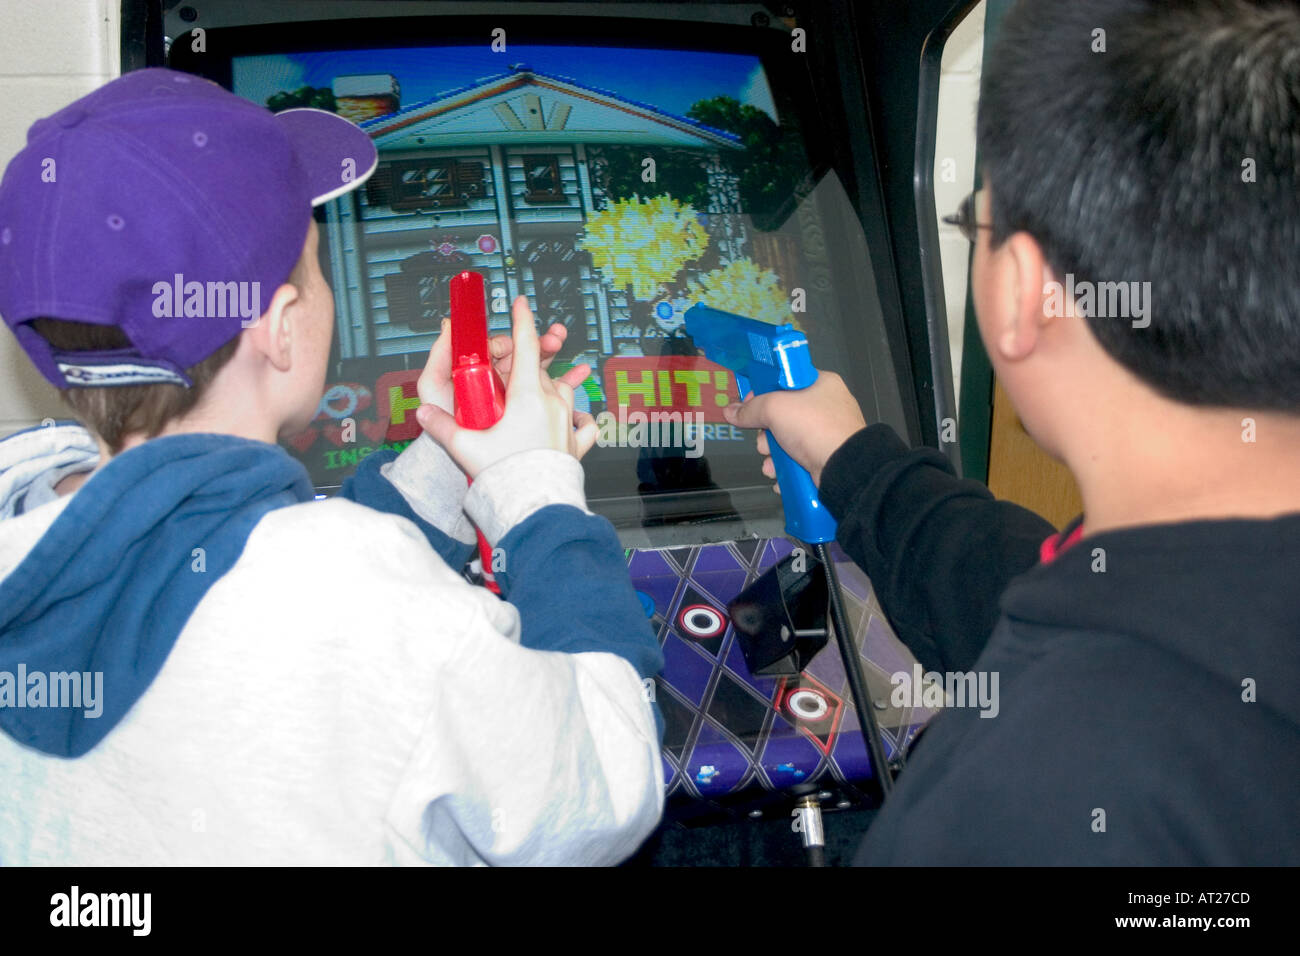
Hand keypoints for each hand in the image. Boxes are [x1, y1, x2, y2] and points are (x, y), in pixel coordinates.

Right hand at [416, 296, 599, 478]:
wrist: (536, 506)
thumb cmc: (505, 476)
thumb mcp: (466, 447)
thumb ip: (441, 427)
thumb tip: (422, 414)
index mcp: (526, 396)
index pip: (525, 346)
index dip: (522, 320)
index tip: (520, 302)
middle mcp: (552, 404)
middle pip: (539, 370)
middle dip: (523, 364)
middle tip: (507, 369)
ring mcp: (568, 422)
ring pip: (562, 391)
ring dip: (548, 387)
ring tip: (531, 395)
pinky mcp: (577, 443)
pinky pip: (584, 423)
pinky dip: (579, 418)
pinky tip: (573, 420)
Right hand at [722, 371, 866, 488]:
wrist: (842, 467)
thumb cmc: (816, 428)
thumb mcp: (775, 408)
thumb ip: (750, 409)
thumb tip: (731, 411)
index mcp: (820, 384)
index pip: (784, 382)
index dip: (763, 393)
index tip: (748, 405)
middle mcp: (826, 407)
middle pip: (783, 415)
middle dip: (766, 431)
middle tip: (763, 439)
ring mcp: (826, 434)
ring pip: (787, 440)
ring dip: (772, 453)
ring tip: (771, 462)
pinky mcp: (824, 458)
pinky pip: (796, 460)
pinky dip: (784, 468)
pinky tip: (779, 474)